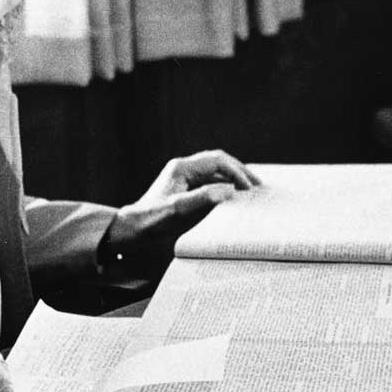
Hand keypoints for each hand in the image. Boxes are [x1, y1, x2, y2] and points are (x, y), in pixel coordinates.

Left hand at [105, 149, 258, 262]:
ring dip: (233, 180)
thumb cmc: (152, 219)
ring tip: (251, 191)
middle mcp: (185, 169)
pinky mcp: (186, 190)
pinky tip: (234, 199)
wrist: (133, 230)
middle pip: (219, 163)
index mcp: (183, 167)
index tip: (248, 188)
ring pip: (216, 173)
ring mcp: (185, 179)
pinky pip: (211, 184)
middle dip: (239, 172)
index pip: (217, 161)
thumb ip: (204, 198)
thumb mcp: (178, 210)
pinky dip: (225, 189)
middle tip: (257, 185)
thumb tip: (229, 190)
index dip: (236, 172)